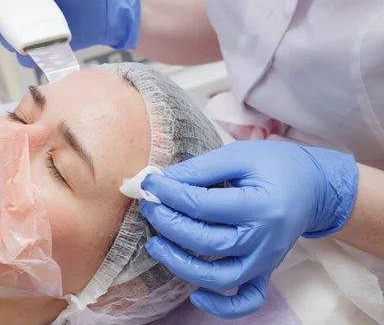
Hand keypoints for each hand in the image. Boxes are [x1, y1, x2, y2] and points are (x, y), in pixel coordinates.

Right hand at [0, 0, 140, 66]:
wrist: (110, 11)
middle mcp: (20, 10)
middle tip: (10, 22)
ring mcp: (31, 31)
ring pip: (8, 41)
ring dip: (14, 41)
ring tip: (34, 35)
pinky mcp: (43, 49)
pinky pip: (27, 59)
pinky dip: (31, 58)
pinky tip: (44, 51)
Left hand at [139, 140, 358, 318]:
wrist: (314, 187)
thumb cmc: (275, 166)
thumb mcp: (238, 156)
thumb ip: (200, 169)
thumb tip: (162, 181)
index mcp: (259, 205)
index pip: (202, 205)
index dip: (169, 194)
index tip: (149, 183)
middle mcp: (264, 239)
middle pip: (205, 242)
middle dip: (168, 225)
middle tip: (149, 207)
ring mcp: (265, 260)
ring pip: (218, 276)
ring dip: (181, 265)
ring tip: (155, 245)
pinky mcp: (265, 271)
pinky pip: (246, 300)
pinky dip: (221, 306)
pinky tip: (195, 294)